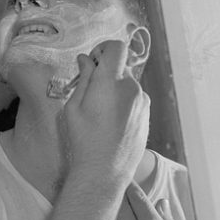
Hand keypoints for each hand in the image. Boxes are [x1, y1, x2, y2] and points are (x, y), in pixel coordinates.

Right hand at [63, 40, 149, 182]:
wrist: (104, 170)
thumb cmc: (83, 139)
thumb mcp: (73, 107)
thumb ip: (83, 79)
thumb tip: (86, 60)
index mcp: (111, 82)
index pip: (116, 48)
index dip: (103, 49)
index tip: (93, 61)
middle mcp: (131, 88)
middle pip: (120, 68)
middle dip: (105, 74)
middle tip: (89, 93)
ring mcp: (142, 102)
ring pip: (127, 86)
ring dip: (114, 91)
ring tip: (99, 113)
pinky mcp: (147, 116)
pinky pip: (134, 100)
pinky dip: (123, 104)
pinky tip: (110, 124)